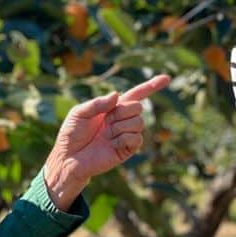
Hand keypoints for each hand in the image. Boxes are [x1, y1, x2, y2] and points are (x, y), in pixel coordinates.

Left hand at [43, 74, 170, 209]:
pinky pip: (136, 138)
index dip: (151, 86)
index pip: (136, 94)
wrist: (68, 158)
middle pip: (138, 107)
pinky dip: (122, 139)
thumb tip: (117, 95)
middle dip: (121, 112)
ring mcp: (126, 134)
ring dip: (120, 127)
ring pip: (139, 122)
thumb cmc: (71, 134)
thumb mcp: (79, 113)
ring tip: (106, 135)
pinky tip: (111, 145)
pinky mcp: (127, 149)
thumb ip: (97, 103)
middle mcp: (122, 119)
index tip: (167, 78)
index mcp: (113, 107)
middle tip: (106, 121)